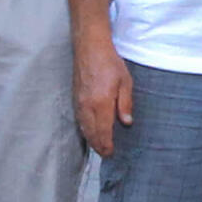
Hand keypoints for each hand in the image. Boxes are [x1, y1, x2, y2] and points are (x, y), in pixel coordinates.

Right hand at [73, 38, 132, 157]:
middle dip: (98, 145)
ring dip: (91, 139)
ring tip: (98, 147)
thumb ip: (125, 104)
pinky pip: (79, 119)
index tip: (111, 153)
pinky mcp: (75, 97)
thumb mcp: (125, 82)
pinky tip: (88, 131)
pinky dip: (84, 128)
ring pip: (83, 127)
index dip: (106, 145)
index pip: (103, 131)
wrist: (90, 47)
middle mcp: (88, 106)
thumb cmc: (109, 63)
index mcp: (101, 103)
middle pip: (91, 133)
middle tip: (106, 154)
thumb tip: (126, 122)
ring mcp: (79, 102)